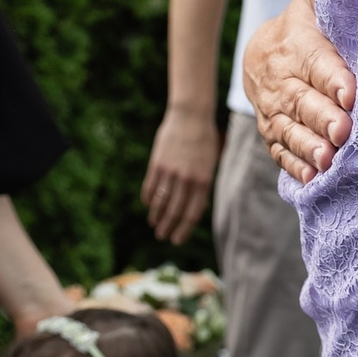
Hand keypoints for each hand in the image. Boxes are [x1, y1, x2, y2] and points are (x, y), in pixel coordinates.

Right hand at [143, 101, 222, 243]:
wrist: (190, 116)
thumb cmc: (204, 141)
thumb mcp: (209, 164)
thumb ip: (202, 185)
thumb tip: (194, 208)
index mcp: (203, 182)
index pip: (192, 214)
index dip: (184, 230)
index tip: (177, 240)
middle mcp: (187, 180)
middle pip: (175, 212)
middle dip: (168, 228)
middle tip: (162, 237)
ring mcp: (171, 172)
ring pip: (161, 202)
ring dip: (156, 216)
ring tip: (154, 224)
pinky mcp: (158, 164)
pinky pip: (150, 187)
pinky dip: (148, 199)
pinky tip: (148, 205)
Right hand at [245, 0, 354, 183]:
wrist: (264, 49)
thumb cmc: (308, 21)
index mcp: (296, 43)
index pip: (316, 60)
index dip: (333, 78)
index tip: (351, 94)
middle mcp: (280, 77)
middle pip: (300, 99)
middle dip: (322, 116)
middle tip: (344, 131)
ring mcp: (272, 108)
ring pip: (288, 127)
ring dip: (308, 145)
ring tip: (328, 159)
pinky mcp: (271, 131)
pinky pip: (280, 150)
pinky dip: (295, 165)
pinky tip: (312, 178)